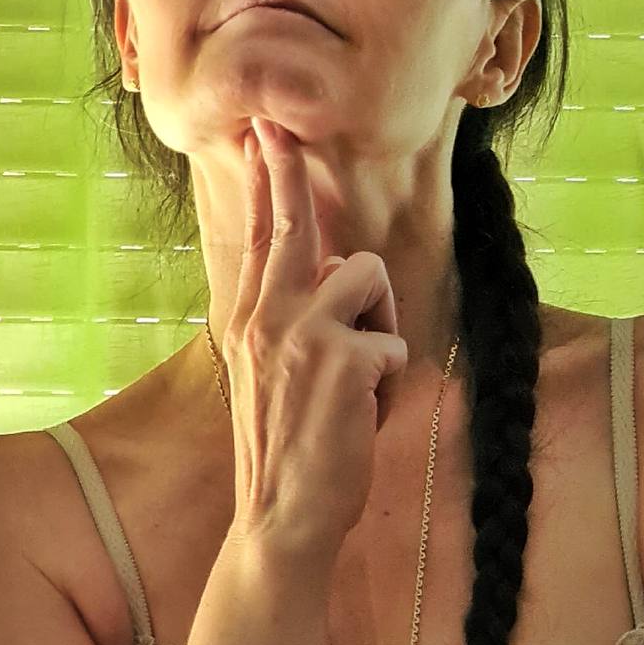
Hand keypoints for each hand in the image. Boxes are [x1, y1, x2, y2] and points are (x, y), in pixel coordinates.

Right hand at [225, 116, 407, 560]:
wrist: (280, 516)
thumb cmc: (286, 444)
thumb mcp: (268, 373)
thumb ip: (292, 317)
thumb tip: (338, 269)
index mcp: (250, 318)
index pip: (261, 236)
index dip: (268, 180)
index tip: (264, 134)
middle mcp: (267, 314)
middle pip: (294, 223)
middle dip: (290, 170)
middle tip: (280, 127)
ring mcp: (301, 331)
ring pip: (368, 274)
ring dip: (379, 321)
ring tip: (362, 372)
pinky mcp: (341, 356)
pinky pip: (393, 339)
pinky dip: (390, 378)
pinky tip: (365, 412)